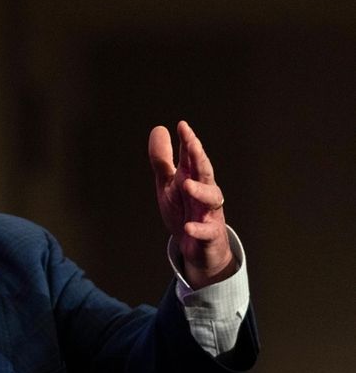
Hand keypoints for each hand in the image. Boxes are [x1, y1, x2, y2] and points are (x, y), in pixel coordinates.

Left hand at [148, 121, 236, 289]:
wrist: (195, 247)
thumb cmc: (183, 209)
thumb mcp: (168, 184)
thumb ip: (163, 160)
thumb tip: (160, 129)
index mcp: (192, 177)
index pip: (191, 156)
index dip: (188, 141)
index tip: (182, 125)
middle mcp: (204, 191)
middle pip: (205, 171)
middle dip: (199, 157)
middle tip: (192, 143)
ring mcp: (209, 212)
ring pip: (211, 198)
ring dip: (200, 191)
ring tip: (186, 185)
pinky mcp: (210, 234)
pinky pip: (207, 231)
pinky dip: (199, 229)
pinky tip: (189, 227)